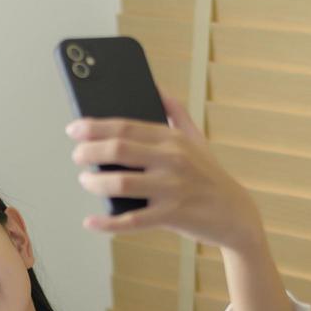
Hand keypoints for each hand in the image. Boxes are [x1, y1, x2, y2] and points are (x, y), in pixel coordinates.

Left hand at [66, 89, 265, 252]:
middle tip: (77, 156)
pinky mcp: (172, 216)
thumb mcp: (197, 139)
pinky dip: (107, 223)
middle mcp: (172, 160)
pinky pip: (132, 221)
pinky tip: (91, 221)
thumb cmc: (210, 175)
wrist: (236, 213)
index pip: (126, 127)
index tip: (74, 129)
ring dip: (95, 182)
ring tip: (86, 180)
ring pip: (121, 184)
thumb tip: (156, 87)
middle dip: (89, 151)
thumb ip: (176, 112)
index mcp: (173, 139)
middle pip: (118, 150)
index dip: (94, 126)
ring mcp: (172, 189)